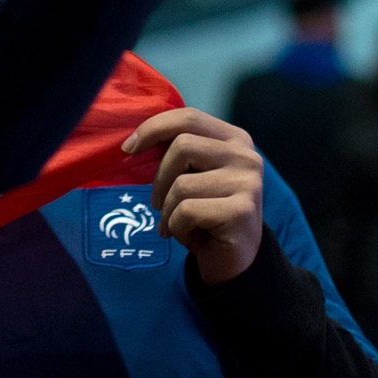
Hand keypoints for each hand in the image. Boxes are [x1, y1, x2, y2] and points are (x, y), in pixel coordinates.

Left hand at [122, 107, 263, 284]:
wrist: (233, 259)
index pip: (188, 118)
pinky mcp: (242, 211)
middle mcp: (247, 156)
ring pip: (181, 184)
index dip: (153, 128)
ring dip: (166, 209)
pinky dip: (176, 226)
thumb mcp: (192, 175)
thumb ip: (174, 152)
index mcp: (235, 139)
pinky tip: (187, 235)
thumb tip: (132, 142)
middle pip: (182, 147)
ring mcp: (249, 183)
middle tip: (157, 202)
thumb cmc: (205, 212)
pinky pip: (187, 211)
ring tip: (174, 222)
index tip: (128, 149)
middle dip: (159, 178)